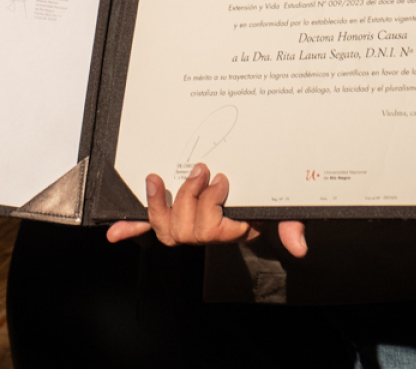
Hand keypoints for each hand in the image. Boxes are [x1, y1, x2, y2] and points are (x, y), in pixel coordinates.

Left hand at [104, 164, 305, 255]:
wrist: (253, 186)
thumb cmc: (264, 196)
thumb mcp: (279, 207)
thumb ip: (289, 224)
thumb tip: (300, 246)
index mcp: (230, 229)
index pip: (212, 230)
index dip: (210, 205)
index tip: (221, 179)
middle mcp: (205, 232)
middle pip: (184, 230)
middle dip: (188, 197)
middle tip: (200, 170)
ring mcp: (185, 226)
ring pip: (165, 229)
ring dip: (157, 204)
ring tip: (158, 179)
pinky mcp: (169, 216)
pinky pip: (149, 228)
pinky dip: (132, 229)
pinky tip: (115, 232)